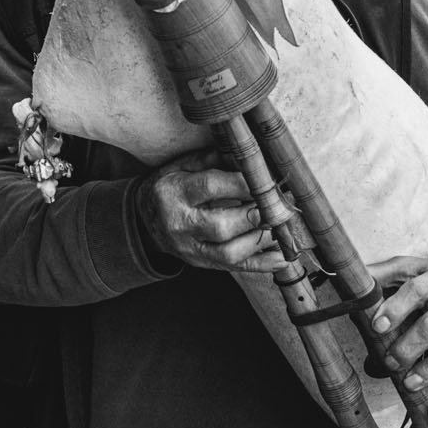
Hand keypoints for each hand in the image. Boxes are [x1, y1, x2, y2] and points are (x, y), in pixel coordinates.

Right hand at [135, 149, 286, 274]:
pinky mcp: (201, 263)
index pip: (211, 187)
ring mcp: (189, 248)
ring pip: (229, 253)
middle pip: (221, 225)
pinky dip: (262, 264)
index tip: (268, 178)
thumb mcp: (182, 166)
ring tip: (282, 225)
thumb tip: (250, 158)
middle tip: (281, 205)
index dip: (244, 183)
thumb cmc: (170, 187)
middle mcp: (179, 224)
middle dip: (257, 215)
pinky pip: (235, 268)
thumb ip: (214, 160)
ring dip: (262, 239)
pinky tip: (282, 256)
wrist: (144, 219)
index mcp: (173, 193)